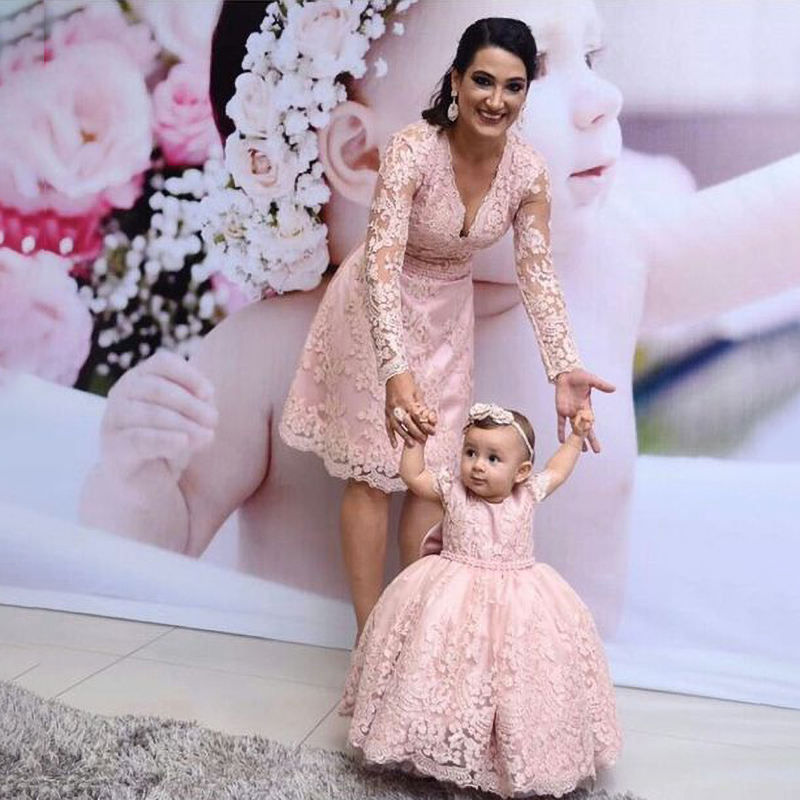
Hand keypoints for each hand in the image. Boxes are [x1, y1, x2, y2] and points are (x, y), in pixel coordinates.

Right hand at [100, 350, 217, 477]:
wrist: (146, 485)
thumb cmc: (170, 443)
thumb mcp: (188, 418)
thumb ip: (197, 404)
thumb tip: (207, 400)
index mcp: (140, 378)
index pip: (163, 363)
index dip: (189, 375)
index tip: (210, 394)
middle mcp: (121, 394)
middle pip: (158, 389)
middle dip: (191, 404)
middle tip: (214, 421)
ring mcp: (112, 420)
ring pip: (151, 413)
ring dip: (185, 424)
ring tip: (208, 436)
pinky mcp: (112, 449)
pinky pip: (140, 440)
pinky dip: (165, 439)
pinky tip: (184, 442)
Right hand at [385, 371, 436, 447]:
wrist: (394, 375)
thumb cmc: (408, 382)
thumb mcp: (417, 392)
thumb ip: (421, 406)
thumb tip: (428, 417)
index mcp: (407, 401)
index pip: (417, 417)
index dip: (424, 426)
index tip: (431, 432)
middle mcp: (398, 407)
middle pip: (408, 423)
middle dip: (416, 433)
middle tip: (423, 440)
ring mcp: (390, 410)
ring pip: (397, 427)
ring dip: (404, 436)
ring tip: (411, 444)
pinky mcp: (386, 411)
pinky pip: (388, 426)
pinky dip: (391, 436)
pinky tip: (395, 445)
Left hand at [554, 368, 614, 452]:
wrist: (566, 374)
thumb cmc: (579, 376)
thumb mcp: (591, 380)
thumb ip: (601, 385)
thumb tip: (614, 389)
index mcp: (587, 407)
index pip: (590, 421)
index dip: (591, 429)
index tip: (594, 437)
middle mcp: (579, 412)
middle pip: (585, 429)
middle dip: (590, 440)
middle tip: (596, 451)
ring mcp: (569, 412)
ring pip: (573, 429)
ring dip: (576, 439)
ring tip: (582, 451)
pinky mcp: (560, 410)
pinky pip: (560, 423)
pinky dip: (560, 431)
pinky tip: (561, 441)